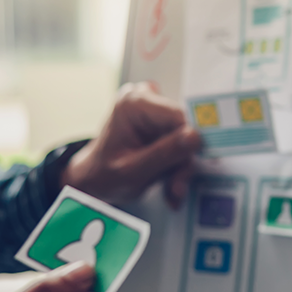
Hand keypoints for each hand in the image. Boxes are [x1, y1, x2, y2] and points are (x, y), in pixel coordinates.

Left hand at [62, 82, 200, 207]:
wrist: (95, 181)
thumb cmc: (104, 175)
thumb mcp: (133, 171)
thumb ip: (164, 153)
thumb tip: (195, 137)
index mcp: (134, 103)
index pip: (178, 116)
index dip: (188, 143)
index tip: (186, 169)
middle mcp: (146, 100)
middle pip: (183, 129)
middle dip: (182, 161)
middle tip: (175, 188)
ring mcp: (154, 111)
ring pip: (185, 139)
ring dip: (180, 168)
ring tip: (171, 191)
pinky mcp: (161, 123)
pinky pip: (181, 143)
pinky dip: (177, 165)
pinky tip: (170, 183)